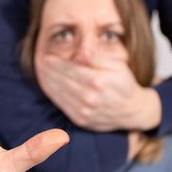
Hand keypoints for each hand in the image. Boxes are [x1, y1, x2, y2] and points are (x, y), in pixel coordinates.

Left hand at [36, 54, 161, 131]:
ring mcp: (84, 111)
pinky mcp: (80, 120)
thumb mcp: (118, 66)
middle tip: (38, 61)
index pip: (69, 69)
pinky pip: (61, 105)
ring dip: (47, 81)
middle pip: (61, 80)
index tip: (45, 55)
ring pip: (58, 93)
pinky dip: (52, 94)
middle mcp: (89, 98)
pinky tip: (48, 85)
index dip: (55, 62)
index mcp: (98, 81)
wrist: (133, 111)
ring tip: (40, 71)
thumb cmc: (125, 84)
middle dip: (47, 70)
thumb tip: (82, 52)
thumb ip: (98, 58)